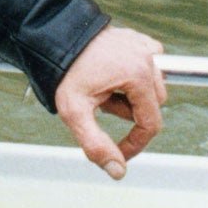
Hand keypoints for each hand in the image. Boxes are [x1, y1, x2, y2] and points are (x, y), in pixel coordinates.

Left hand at [54, 26, 166, 180]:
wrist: (55, 36)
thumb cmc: (65, 70)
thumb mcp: (75, 112)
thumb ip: (97, 145)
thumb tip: (118, 170)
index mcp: (138, 76)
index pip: (151, 124)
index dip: (136, 144)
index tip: (119, 151)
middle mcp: (147, 58)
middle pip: (153, 105)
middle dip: (128, 113)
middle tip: (101, 105)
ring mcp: (143, 46)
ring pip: (151, 86)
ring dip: (131, 95)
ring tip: (103, 89)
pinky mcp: (137, 39)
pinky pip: (148, 65)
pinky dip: (135, 75)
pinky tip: (112, 75)